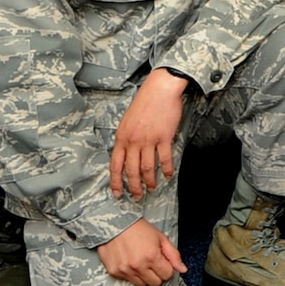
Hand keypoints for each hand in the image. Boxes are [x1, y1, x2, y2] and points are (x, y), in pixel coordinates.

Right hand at [95, 218, 185, 285]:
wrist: (116, 224)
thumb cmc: (139, 229)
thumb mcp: (161, 238)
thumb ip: (174, 255)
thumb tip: (183, 269)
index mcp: (152, 256)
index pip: (167, 275)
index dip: (167, 268)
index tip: (163, 262)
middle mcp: (138, 266)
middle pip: (155, 282)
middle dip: (157, 274)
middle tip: (153, 262)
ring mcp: (125, 270)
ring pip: (142, 284)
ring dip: (145, 276)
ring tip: (142, 262)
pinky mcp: (114, 272)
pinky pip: (128, 281)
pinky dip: (132, 274)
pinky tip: (131, 262)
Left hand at [108, 68, 185, 198]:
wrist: (160, 89)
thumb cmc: (144, 102)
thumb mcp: (127, 120)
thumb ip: (125, 138)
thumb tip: (126, 153)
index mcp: (121, 137)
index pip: (115, 165)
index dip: (116, 182)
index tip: (117, 193)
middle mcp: (133, 141)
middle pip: (132, 171)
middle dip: (133, 187)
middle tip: (137, 196)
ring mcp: (149, 140)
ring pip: (147, 168)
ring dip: (150, 181)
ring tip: (152, 188)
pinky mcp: (164, 137)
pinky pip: (165, 158)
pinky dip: (167, 169)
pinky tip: (169, 175)